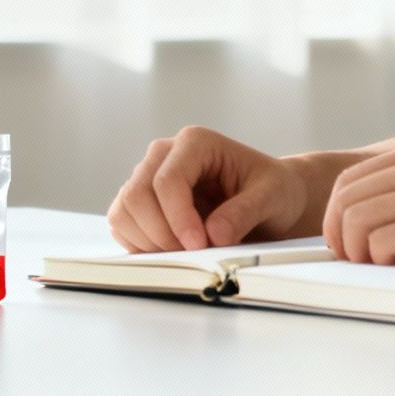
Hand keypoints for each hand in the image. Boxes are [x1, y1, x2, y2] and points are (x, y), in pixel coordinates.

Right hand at [107, 126, 308, 252]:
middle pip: (137, 195)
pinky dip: (141, 245)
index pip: (167, 180)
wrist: (268, 198)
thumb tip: (214, 233)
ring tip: (186, 252)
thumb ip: (245, 211)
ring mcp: (149, 177)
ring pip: (124, 211)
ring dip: (149, 241)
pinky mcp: (142, 202)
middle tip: (193, 253)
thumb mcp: (272, 196)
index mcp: (195, 142)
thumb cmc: (271, 189)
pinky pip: (123, 225)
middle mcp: (165, 154)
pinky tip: (172, 250)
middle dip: (162, 233)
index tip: (200, 244)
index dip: (178, 217)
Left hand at [322, 138, 394, 267]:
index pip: (352, 178)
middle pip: (345, 198)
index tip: (346, 240)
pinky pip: (382, 242)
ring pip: (356, 220)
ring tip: (382, 263)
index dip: (337, 213)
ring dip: (358, 251)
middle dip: (339, 234)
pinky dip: (382, 259)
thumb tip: (376, 216)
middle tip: (355, 259)